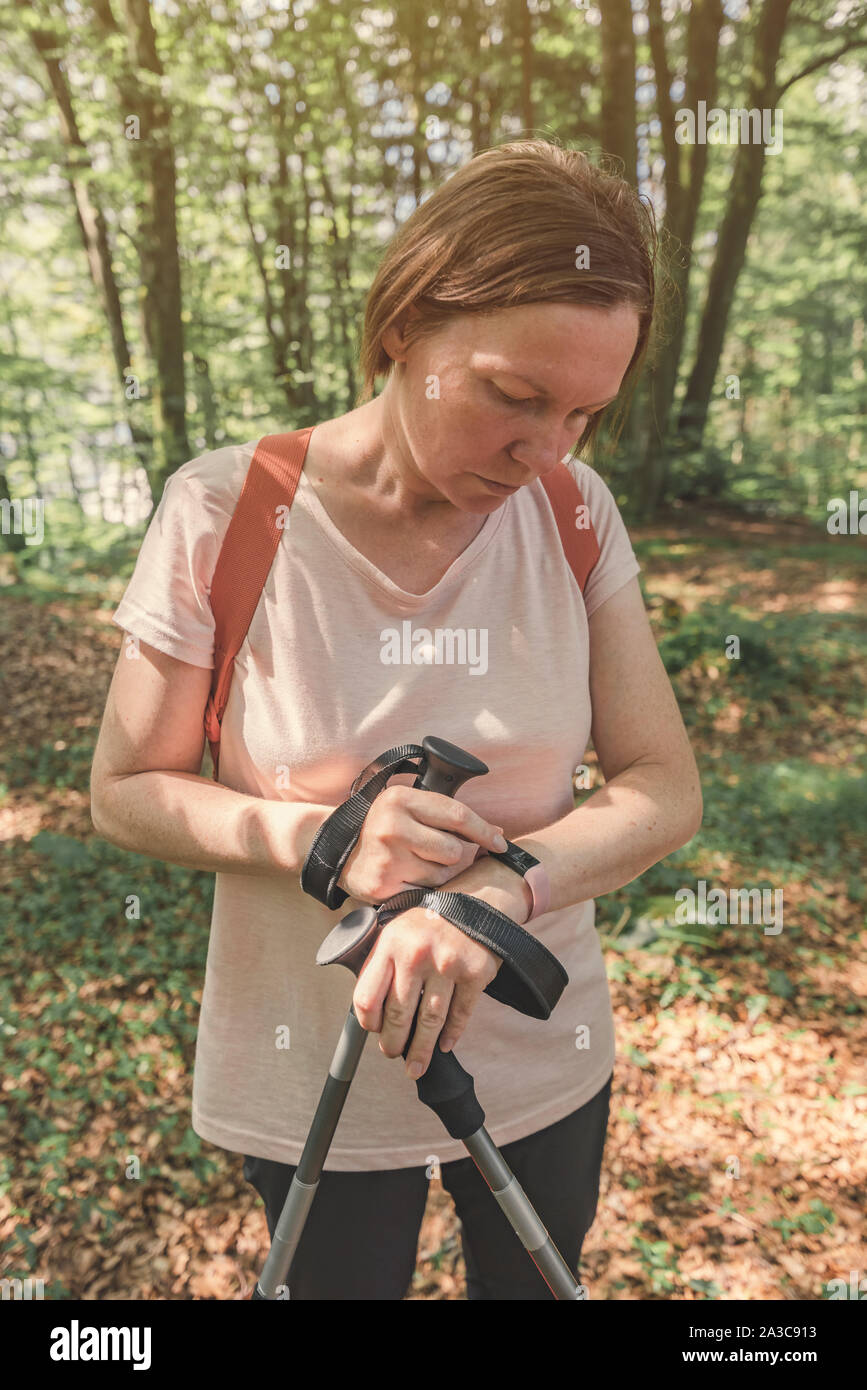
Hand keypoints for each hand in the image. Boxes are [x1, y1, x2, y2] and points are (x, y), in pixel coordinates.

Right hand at [336, 783, 508, 904]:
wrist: (337, 850)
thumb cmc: (384, 826)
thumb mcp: (408, 806)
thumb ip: (449, 816)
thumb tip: (498, 834)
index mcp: (401, 799)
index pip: (458, 816)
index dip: (484, 832)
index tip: (500, 843)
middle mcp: (392, 826)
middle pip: (454, 850)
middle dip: (455, 855)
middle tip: (439, 852)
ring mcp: (386, 858)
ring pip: (443, 875)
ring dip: (440, 873)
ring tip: (419, 863)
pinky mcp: (383, 885)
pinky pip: (426, 892)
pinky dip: (425, 889)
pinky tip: (410, 878)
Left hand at [351, 906, 502, 1077]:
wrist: (477, 899)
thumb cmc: (431, 919)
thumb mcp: (397, 929)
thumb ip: (381, 961)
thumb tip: (370, 1008)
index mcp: (390, 944)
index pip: (368, 997)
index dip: (368, 1022)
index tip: (374, 1031)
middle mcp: (417, 955)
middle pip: (399, 1015)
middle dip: (394, 1044)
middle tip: (393, 1054)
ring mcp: (448, 965)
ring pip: (430, 1021)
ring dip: (422, 1050)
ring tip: (416, 1066)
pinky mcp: (475, 974)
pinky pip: (460, 1014)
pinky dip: (452, 1034)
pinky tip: (445, 1045)